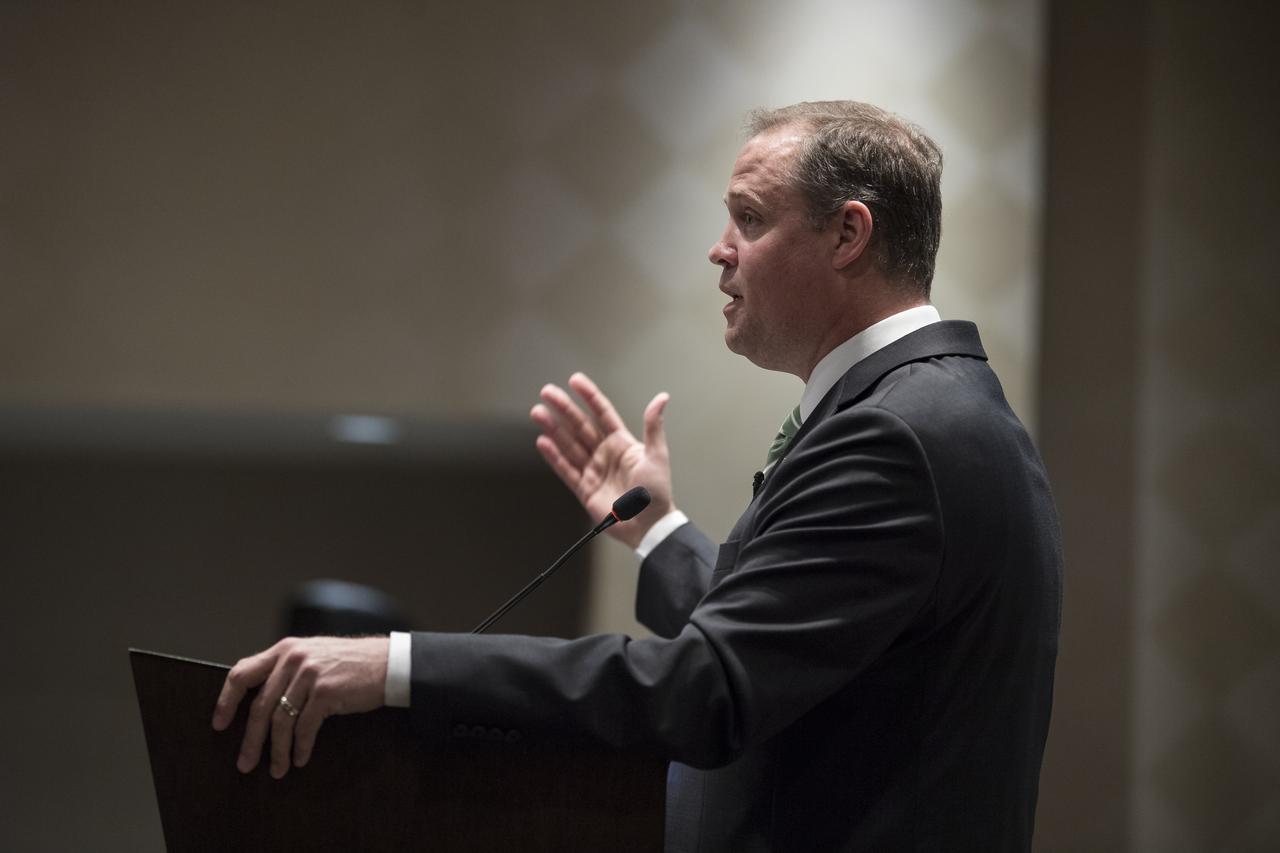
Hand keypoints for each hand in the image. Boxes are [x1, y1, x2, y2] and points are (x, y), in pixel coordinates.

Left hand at [211, 636, 387, 778]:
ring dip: (276, 750)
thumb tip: (261, 703)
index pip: (242, 673)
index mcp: (284, 649)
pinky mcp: (326, 692)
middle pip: (259, 706)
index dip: (226, 701)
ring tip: (276, 770)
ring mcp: (309, 675)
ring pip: (280, 721)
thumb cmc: (351, 663)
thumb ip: (287, 670)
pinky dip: (300, 747)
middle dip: (250, 740)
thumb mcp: (313, 655)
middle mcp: (293, 659)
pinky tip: (299, 759)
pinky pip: (304, 727)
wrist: (388, 663)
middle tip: (245, 764)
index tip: (218, 725)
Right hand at [530, 372, 675, 548]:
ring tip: (538, 413)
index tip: (575, 381)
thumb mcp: (657, 455)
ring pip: (569, 445)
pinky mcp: (584, 489)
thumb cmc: (657, 493)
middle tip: (547, 392)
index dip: (589, 397)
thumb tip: (661, 397)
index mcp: (622, 443)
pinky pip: (566, 470)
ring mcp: (593, 470)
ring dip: (553, 429)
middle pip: (579, 426)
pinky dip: (554, 457)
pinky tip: (543, 442)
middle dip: (563, 409)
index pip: (601, 414)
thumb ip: (653, 426)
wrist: (649, 526)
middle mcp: (604, 454)